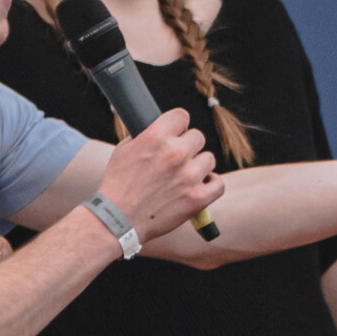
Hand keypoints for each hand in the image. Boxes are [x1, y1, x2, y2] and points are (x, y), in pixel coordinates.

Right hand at [98, 108, 224, 241]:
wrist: (117, 220)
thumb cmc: (117, 185)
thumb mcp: (124, 150)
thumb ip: (145, 136)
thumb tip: (159, 129)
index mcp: (156, 137)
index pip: (182, 116)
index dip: (178, 125)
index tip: (175, 134)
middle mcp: (175, 153)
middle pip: (198, 137)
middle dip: (187, 146)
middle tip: (176, 160)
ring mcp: (189, 176)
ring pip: (208, 159)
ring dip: (198, 166)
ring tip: (185, 176)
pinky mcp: (197, 198)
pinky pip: (219, 184)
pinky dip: (212, 184)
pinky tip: (203, 184)